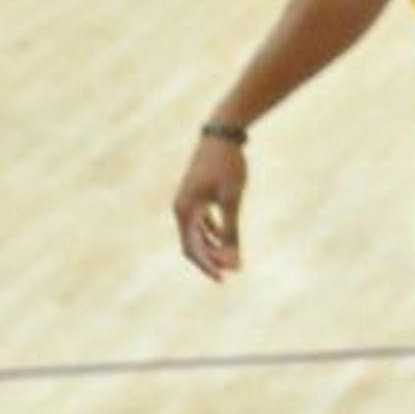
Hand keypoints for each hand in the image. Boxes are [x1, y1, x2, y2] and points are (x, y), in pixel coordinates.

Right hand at [173, 132, 246, 279]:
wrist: (221, 135)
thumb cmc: (227, 165)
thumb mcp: (231, 199)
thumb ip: (231, 229)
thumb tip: (232, 258)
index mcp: (185, 210)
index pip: (193, 248)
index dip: (209, 265)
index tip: (225, 278)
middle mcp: (181, 208)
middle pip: (192, 244)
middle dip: (211, 259)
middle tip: (233, 271)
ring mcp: (187, 202)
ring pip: (196, 234)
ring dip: (213, 248)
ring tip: (233, 260)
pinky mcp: (195, 196)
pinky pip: (200, 223)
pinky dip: (212, 234)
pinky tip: (227, 241)